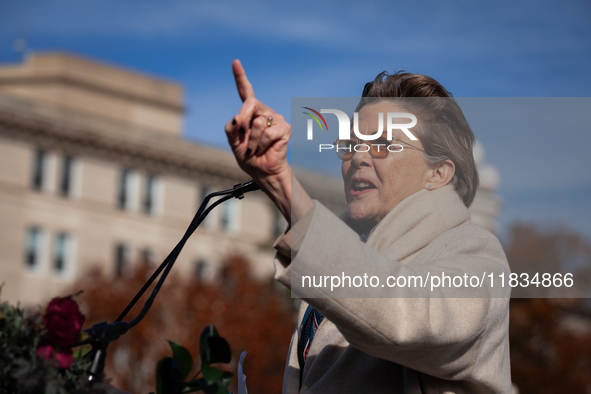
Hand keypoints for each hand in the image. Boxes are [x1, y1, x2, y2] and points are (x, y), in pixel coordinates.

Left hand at [225, 60, 290, 187]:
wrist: (262, 171)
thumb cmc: (249, 156)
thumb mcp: (233, 142)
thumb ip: (231, 129)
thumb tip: (236, 118)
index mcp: (251, 113)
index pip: (246, 92)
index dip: (240, 77)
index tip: (235, 62)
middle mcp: (264, 112)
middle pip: (250, 104)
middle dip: (243, 121)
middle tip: (243, 136)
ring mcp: (276, 119)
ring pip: (257, 123)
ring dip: (251, 141)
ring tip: (254, 149)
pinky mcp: (285, 128)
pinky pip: (267, 133)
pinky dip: (260, 145)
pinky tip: (263, 150)